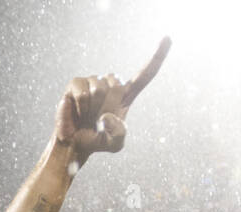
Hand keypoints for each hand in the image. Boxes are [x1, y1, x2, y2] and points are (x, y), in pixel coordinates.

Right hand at [53, 38, 169, 162]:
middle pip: (117, 86)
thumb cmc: (97, 141)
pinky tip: (78, 111)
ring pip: (99, 89)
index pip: (146, 74)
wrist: (73, 143)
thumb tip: (107, 116)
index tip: (167, 37)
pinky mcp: (76, 83)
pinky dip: (80, 107)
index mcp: (127, 95)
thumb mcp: (115, 144)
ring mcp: (93, 80)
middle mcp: (111, 83)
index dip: (157, 56)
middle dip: (107, 106)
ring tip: (87, 116)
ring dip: (92, 109)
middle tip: (97, 120)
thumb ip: (119, 134)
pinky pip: (83, 93)